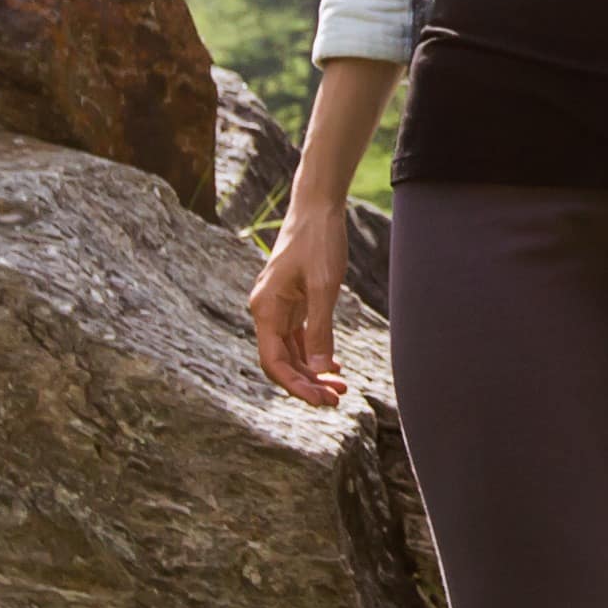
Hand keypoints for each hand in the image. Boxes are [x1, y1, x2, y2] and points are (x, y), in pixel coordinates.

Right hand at [247, 214, 350, 405]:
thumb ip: (320, 328)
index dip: (296, 386)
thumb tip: (318, 367)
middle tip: (338, 399)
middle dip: (307, 383)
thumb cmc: (318, 240)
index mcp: (266, 309)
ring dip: (313, 372)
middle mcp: (266, 311)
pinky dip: (314, 353)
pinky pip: (299, 337)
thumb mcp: (324, 286)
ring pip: (291, 352)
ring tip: (341, 388)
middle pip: (282, 361)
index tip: (321, 400)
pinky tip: (333, 366)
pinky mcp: (292, 302)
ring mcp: (278, 307)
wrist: (317, 207)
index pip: (274, 362)